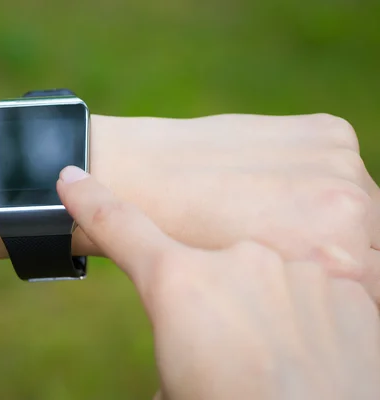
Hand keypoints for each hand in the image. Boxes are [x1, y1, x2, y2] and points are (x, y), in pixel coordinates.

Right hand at [58, 166, 379, 399]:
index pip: (120, 228)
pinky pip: (320, 284)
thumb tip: (184, 340)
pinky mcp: (348, 278)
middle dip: (217, 304)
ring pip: (271, 276)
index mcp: (181, 285)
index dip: (89, 202)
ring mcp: (296, 264)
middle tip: (232, 354)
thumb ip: (175, 335)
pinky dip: (313, 311)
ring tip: (280, 359)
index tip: (70, 177)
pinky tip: (317, 348)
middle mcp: (236, 259)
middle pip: (212, 269)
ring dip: (270, 309)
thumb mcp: (178, 380)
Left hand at [89, 114, 379, 301]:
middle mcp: (351, 211)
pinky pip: (339, 165)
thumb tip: (340, 277)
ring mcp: (341, 165)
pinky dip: (314, 176)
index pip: (368, 283)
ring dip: (328, 209)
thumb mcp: (251, 292)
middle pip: (370, 238)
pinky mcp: (328, 132)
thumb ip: (304, 285)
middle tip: (286, 246)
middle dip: (338, 246)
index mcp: (338, 265)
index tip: (302, 277)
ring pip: (358, 202)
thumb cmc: (181, 250)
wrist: (137, 178)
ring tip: (270, 214)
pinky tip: (264, 183)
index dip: (338, 286)